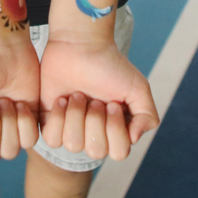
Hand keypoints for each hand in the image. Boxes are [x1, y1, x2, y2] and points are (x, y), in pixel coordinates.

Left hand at [38, 37, 159, 160]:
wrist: (79, 44)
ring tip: (76, 94)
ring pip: (73, 145)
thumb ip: (147, 117)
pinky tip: (62, 99)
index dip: (115, 129)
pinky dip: (58, 117)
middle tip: (93, 98)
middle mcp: (95, 134)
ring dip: (76, 115)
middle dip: (95, 120)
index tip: (112, 103)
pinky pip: (51, 139)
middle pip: (96, 152)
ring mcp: (72, 129)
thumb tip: (134, 138)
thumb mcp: (138, 88)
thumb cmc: (110, 64)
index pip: (119, 152)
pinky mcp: (50, 122)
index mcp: (116, 130)